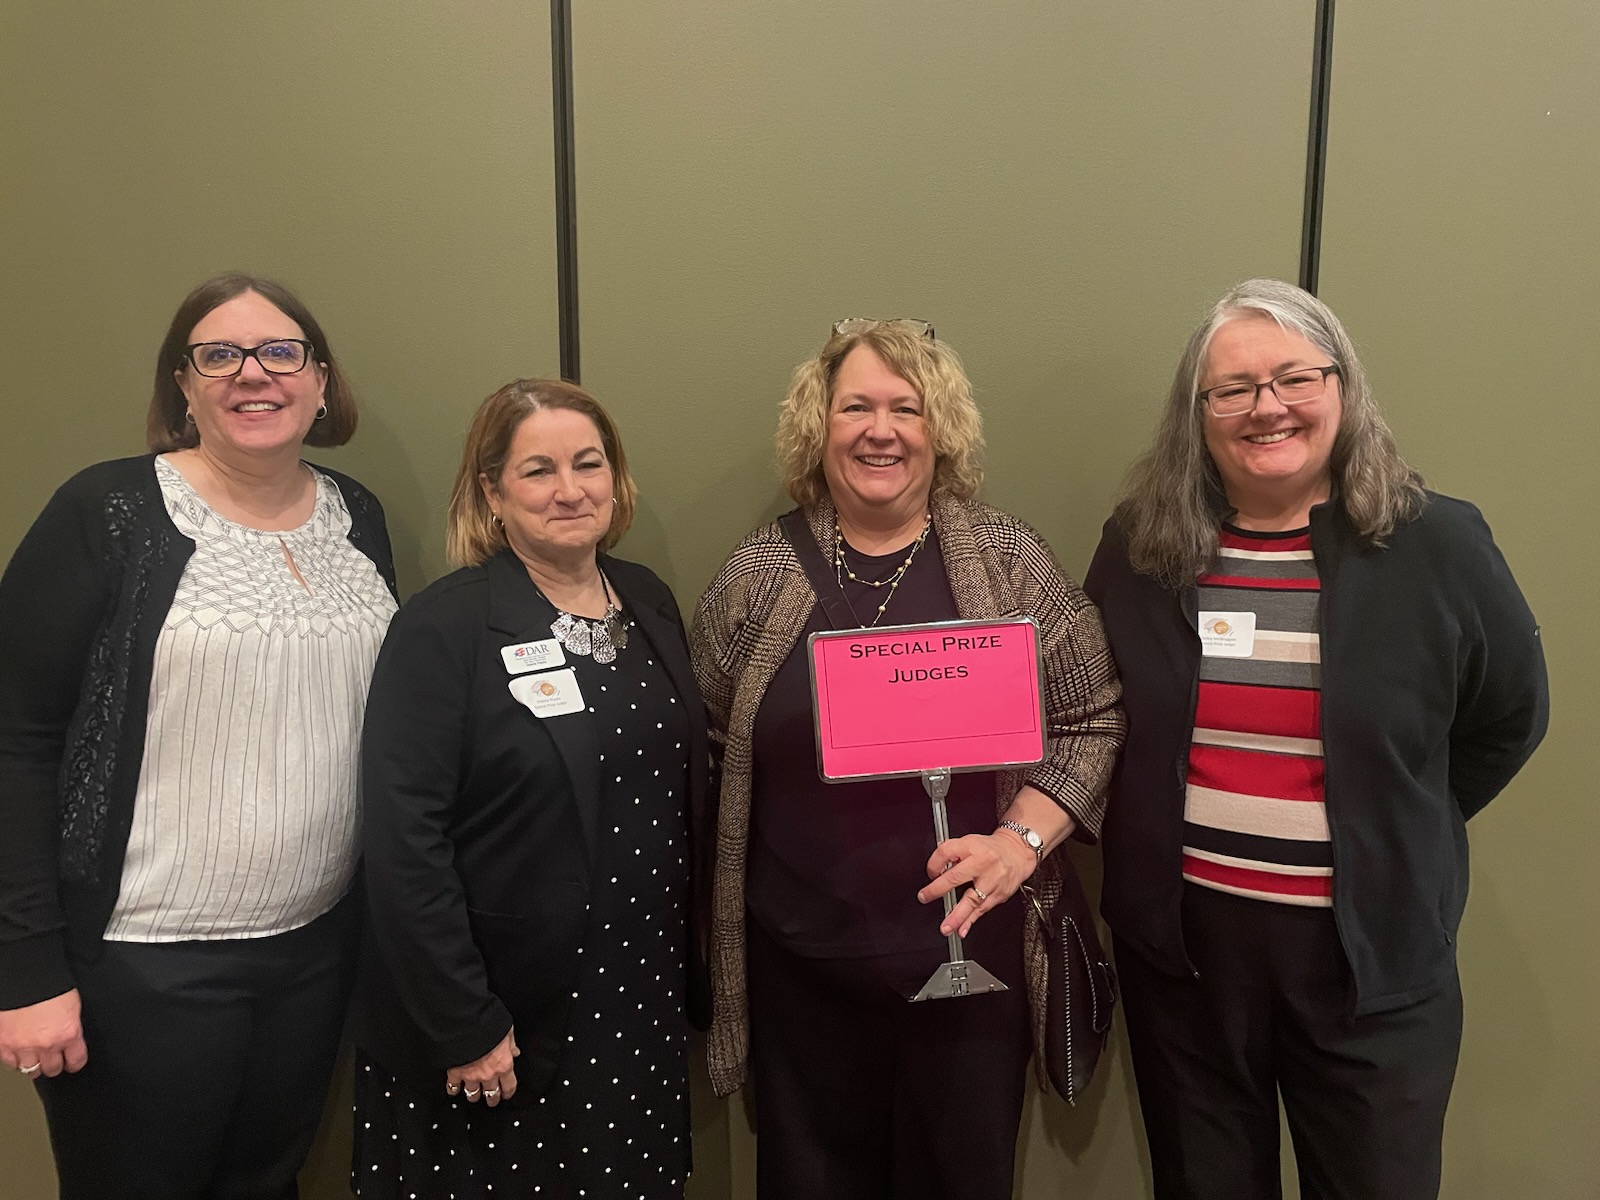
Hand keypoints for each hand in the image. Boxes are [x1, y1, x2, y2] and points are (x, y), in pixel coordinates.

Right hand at [0, 989, 87, 1077]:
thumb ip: (69, 1025)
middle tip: (52, 1059)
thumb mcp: (71, 1005)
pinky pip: (9, 1063)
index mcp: (68, 1033)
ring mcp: (22, 1046)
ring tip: (34, 1057)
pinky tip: (17, 1052)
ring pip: (29, 1069)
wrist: (25, 975)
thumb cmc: (50, 984)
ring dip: (32, 1064)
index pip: (76, 1060)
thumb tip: (69, 1038)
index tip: (72, 1062)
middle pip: (51, 1069)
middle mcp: (46, 1044)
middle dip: (53, 1064)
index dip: (75, 1062)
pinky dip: (14, 1059)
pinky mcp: (3, 1044)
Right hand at [445, 1028, 518, 1106]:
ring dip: (474, 1096)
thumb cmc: (489, 1025)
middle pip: (491, 1095)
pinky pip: (453, 1087)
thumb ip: (511, 1043)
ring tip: (474, 1096)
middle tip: (492, 1099)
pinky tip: (454, 1089)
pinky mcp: (455, 1073)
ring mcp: (471, 1076)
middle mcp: (488, 1074)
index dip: (508, 1092)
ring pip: (473, 1095)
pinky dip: (453, 1089)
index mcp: (503, 1064)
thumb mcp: (507, 1031)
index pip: (509, 1086)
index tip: (507, 1093)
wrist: (467, 1024)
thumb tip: (515, 1051)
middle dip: (492, 1098)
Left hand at [917, 831, 1037, 938]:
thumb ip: (951, 852)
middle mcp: (982, 862)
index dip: (933, 864)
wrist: (1017, 853)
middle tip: (925, 897)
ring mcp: (992, 880)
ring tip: (946, 926)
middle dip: (938, 889)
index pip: (946, 852)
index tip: (930, 873)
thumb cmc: (991, 849)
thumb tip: (936, 867)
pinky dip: (970, 921)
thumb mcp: (970, 841)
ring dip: (957, 915)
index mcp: (971, 846)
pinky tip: (962, 929)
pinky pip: (982, 909)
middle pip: (956, 876)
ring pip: (972, 899)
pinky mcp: (999, 894)